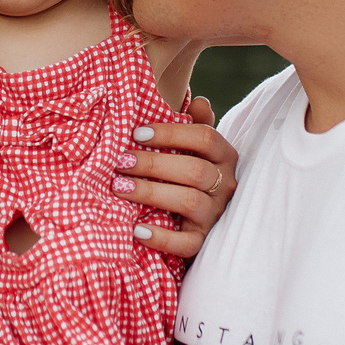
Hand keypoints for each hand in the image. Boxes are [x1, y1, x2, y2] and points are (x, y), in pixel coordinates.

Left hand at [113, 96, 238, 259]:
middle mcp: (225, 184)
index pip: (205, 137)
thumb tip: (199, 102)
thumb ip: (193, 124)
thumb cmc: (186, 172)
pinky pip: (186, 243)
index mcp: (224, 156)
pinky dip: (160, 237)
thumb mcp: (192, 148)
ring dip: (151, 193)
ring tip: (119, 188)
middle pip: (195, 171)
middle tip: (120, 162)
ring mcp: (216, 214)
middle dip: (153, 165)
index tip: (136, 133)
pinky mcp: (204, 241)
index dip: (170, 133)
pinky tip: (136, 229)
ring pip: (190, 203)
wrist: (193, 219)